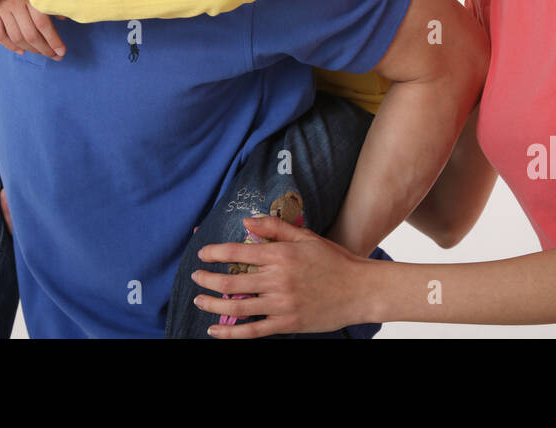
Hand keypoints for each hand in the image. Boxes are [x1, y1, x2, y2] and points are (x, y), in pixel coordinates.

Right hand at [0, 0, 64, 59]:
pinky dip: (9, 45)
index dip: (53, 41)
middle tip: (56, 56)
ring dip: (31, 49)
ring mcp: (1, 8)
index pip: (43, 25)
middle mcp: (14, 3)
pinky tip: (21, 50)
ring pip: (16, 36)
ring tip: (43, 54)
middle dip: (45, 49)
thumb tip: (64, 18)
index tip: (62, 51)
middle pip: (30, 34)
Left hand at [190, 215, 372, 337]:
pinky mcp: (286, 323)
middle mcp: (277, 280)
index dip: (215, 253)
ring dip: (212, 304)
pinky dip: (230, 334)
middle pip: (231, 282)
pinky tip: (214, 331)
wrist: (360, 290)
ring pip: (236, 308)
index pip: (238, 253)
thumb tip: (246, 221)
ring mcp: (281, 304)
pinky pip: (252, 331)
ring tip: (199, 300)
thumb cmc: (334, 260)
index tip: (202, 254)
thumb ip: (275, 227)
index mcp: (281, 255)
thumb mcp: (306, 237)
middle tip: (195, 277)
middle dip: (207, 280)